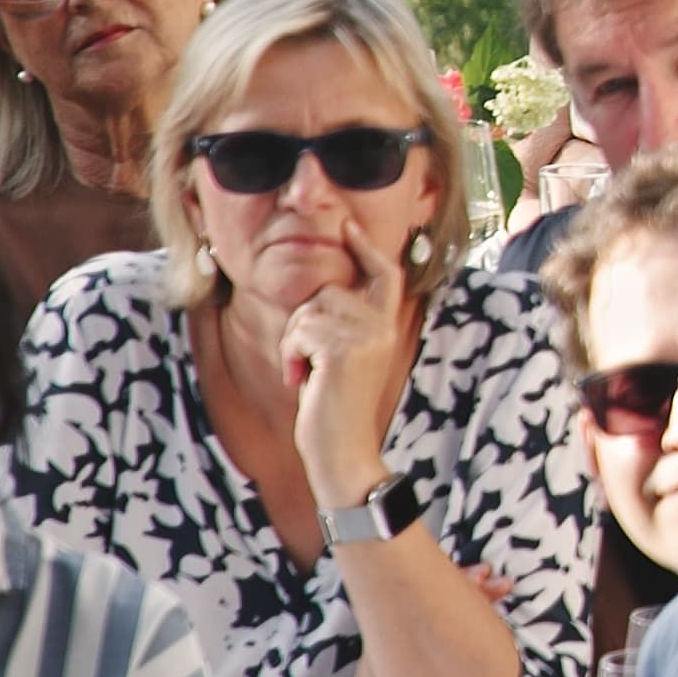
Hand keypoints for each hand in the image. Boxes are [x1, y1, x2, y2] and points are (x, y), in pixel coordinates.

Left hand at [283, 255, 417, 508]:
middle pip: (328, 292)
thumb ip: (343, 326)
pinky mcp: (345, 349)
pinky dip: (290, 355)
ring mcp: (366, 335)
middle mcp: (382, 326)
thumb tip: (322, 296)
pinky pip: (300, 330)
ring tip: (305, 373)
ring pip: (309, 310)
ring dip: (294, 341)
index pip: (383, 273)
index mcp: (386, 326)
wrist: (344, 452)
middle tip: (306, 362)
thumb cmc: (336, 411)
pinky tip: (300, 379)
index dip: (365, 247)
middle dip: (304, 322)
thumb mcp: (345, 359)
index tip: (347, 224)